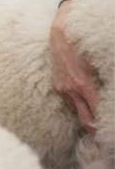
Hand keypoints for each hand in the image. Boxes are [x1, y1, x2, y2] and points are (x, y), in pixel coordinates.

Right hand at [50, 0, 99, 131]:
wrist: (61, 30)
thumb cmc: (83, 44)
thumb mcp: (99, 64)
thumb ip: (105, 84)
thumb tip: (111, 96)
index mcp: (82, 85)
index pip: (95, 117)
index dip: (104, 129)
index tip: (110, 135)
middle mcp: (70, 90)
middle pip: (86, 121)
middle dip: (98, 131)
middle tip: (107, 137)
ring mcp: (62, 88)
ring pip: (79, 112)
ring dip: (89, 117)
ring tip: (100, 120)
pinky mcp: (58, 85)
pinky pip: (72, 101)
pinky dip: (81, 106)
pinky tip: (88, 104)